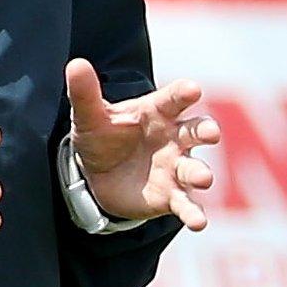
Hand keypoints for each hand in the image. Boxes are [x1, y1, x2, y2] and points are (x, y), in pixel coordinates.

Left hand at [65, 58, 220, 230]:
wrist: (97, 176)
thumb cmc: (101, 137)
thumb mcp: (89, 116)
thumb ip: (85, 93)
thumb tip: (75, 64)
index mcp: (157, 112)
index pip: (174, 98)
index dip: (184, 93)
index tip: (193, 89)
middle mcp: (173, 137)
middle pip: (195, 130)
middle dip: (206, 130)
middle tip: (211, 133)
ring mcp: (175, 167)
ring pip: (193, 168)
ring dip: (201, 173)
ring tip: (203, 178)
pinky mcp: (172, 195)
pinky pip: (186, 203)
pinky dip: (194, 213)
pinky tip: (198, 222)